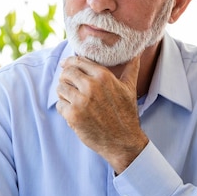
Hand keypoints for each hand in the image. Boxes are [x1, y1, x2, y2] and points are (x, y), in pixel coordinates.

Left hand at [56, 55, 148, 173]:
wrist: (123, 142)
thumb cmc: (126, 114)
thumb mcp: (129, 88)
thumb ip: (130, 68)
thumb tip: (136, 53)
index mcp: (103, 76)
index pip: (77, 61)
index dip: (69, 62)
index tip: (65, 64)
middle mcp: (91, 86)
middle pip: (66, 73)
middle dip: (65, 78)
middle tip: (69, 85)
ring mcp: (81, 101)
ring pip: (60, 88)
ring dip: (63, 93)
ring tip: (72, 99)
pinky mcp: (73, 116)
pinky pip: (59, 105)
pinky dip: (64, 108)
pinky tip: (74, 112)